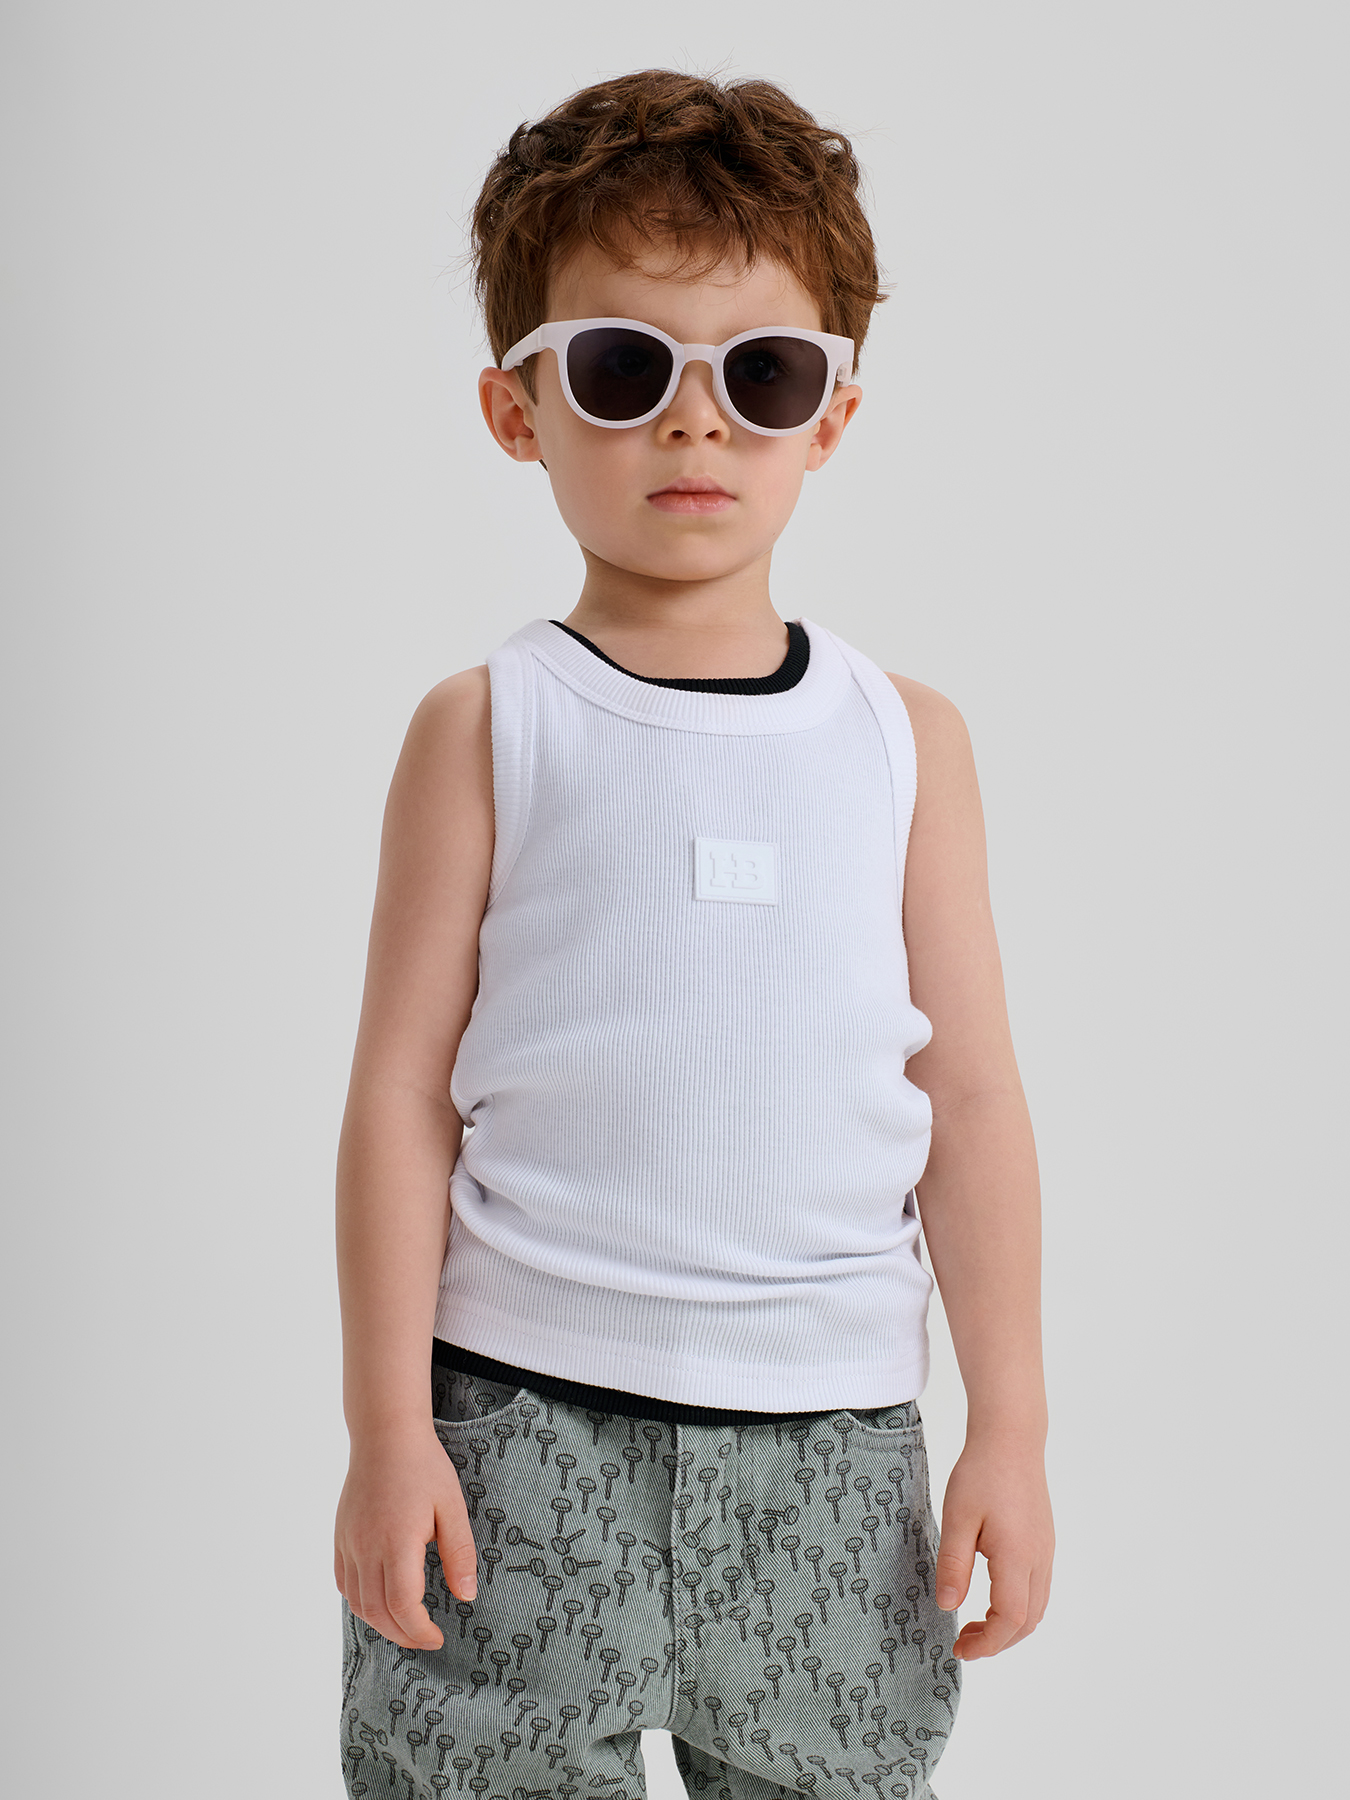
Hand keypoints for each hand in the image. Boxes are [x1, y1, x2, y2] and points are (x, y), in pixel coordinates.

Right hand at [334, 1422, 477, 1650]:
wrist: (385, 1435)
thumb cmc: (423, 1466)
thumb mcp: (452, 1507)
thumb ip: (459, 1553)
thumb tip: (467, 1596)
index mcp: (397, 1541)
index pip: (402, 1605)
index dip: (419, 1631)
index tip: (437, 1637)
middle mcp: (367, 1547)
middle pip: (377, 1611)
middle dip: (402, 1635)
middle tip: (425, 1639)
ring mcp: (349, 1542)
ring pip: (357, 1602)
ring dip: (380, 1623)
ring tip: (405, 1625)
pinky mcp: (340, 1536)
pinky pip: (344, 1582)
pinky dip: (360, 1601)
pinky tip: (380, 1601)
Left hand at [935, 1435, 1053, 1659]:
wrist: (1011, 1439)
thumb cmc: (981, 1474)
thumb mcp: (957, 1517)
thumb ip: (953, 1564)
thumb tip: (948, 1607)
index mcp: (1018, 1557)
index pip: (1010, 1619)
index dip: (987, 1644)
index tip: (960, 1650)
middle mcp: (1039, 1560)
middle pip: (1028, 1621)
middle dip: (997, 1642)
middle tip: (963, 1643)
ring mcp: (1046, 1552)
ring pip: (1037, 1607)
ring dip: (1009, 1627)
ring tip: (975, 1626)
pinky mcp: (1044, 1543)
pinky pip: (1038, 1589)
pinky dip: (1018, 1607)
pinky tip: (991, 1598)